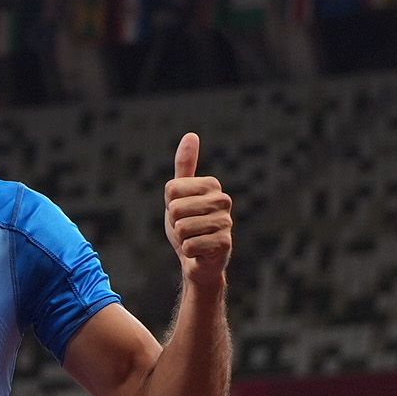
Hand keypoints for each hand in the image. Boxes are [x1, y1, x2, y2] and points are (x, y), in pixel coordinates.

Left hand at [162, 132, 231, 292]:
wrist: (198, 260)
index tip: (181, 212)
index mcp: (211, 185)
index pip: (172, 189)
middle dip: (174, 223)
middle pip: (176, 208)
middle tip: (186, 229)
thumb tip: (191, 135)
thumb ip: (185, 166)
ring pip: (181, 228)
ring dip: (181, 238)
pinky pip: (189, 245)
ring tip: (193, 239)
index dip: (170, 205)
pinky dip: (188, 251)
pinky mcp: (225, 244)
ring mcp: (226, 222)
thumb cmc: (187, 225)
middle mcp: (223, 200)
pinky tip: (198, 251)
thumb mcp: (179, 194)